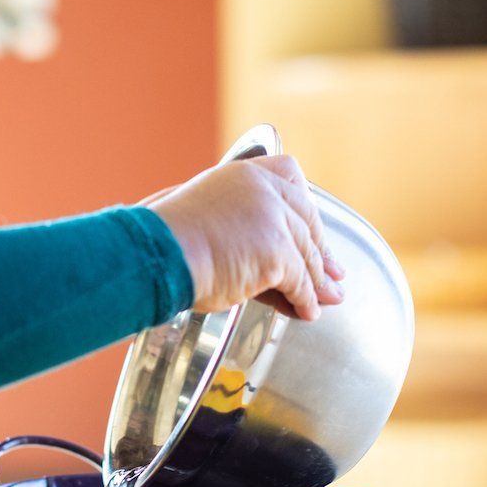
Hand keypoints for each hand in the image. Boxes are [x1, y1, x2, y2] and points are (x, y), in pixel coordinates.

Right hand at [145, 155, 345, 320]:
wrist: (155, 255)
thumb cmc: (159, 241)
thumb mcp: (198, 219)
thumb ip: (227, 225)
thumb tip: (245, 256)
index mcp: (241, 175)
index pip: (288, 174)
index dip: (303, 202)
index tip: (310, 223)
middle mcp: (263, 190)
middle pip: (305, 219)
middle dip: (320, 249)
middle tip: (331, 271)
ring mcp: (273, 220)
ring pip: (306, 255)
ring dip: (317, 282)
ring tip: (325, 300)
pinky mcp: (277, 253)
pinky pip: (299, 283)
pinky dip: (304, 301)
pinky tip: (305, 312)